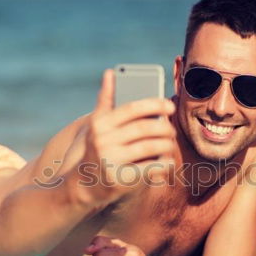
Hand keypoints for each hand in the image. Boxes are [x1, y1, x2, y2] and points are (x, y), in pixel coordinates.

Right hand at [77, 70, 175, 205]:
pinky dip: (163, 164)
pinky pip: (149, 168)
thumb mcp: (97, 124)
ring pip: (150, 147)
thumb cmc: (97, 148)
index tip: (170, 106)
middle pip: (144, 128)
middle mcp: (103, 140)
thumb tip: (110, 72)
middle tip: (172, 130)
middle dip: (164, 128)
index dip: (155, 104)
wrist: (83, 183)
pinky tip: (168, 162)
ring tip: (170, 144)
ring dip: (166, 145)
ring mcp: (111, 160)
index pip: (132, 108)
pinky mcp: (119, 178)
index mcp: (100, 123)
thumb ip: (106, 100)